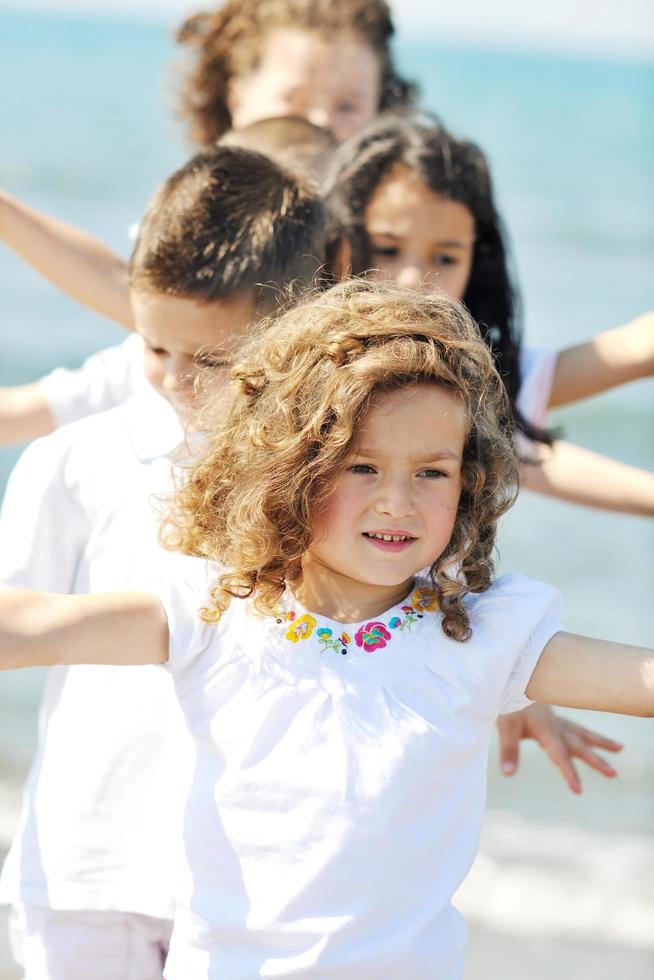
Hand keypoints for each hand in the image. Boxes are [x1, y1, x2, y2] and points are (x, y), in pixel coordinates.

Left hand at [496, 703, 622, 793]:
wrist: (508, 678)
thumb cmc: (505, 702)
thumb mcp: (504, 725)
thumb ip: (508, 750)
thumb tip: (508, 774)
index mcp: (546, 728)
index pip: (560, 754)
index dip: (569, 772)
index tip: (579, 790)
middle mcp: (555, 724)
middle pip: (578, 745)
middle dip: (596, 760)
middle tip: (614, 774)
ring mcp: (556, 720)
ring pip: (582, 733)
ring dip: (600, 742)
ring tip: (620, 748)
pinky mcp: (552, 717)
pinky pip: (574, 728)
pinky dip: (586, 735)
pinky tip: (590, 740)